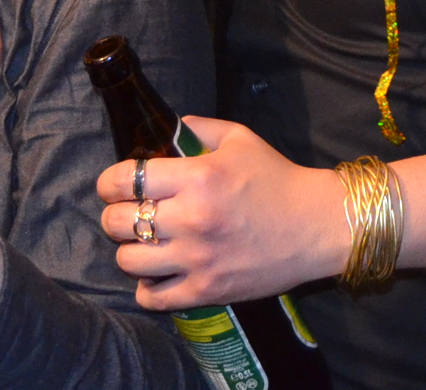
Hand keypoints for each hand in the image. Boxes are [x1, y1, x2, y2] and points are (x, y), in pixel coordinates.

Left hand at [94, 118, 349, 308]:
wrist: (315, 225)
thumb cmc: (277, 178)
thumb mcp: (241, 139)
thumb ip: (200, 129)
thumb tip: (169, 128)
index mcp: (198, 177)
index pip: (126, 179)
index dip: (110, 182)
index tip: (115, 185)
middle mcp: (191, 218)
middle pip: (118, 222)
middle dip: (115, 215)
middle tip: (128, 214)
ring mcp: (197, 258)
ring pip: (128, 261)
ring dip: (129, 251)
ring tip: (143, 245)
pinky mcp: (206, 289)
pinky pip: (153, 297)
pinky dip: (146, 287)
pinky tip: (157, 274)